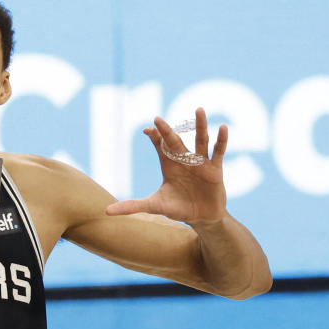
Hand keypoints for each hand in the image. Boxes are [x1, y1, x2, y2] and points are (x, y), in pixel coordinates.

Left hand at [105, 108, 228, 225]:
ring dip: (200, 126)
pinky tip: (223, 127)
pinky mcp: (215, 169)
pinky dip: (221, 140)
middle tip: (158, 119)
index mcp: (170, 165)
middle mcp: (184, 160)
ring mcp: (200, 163)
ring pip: (200, 140)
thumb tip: (106, 211)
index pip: (160, 147)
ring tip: (199, 109)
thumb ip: (132, 206)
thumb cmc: (178, 209)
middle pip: (176, 141)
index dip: (155, 137)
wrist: (202, 218)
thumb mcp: (155, 206)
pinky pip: (218, 151)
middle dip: (167, 131)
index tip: (148, 130)